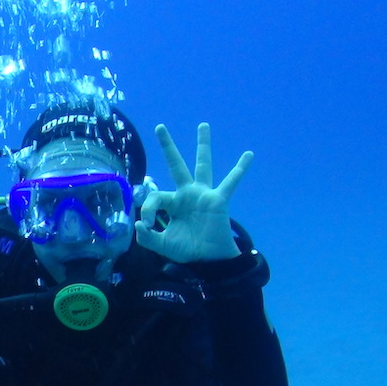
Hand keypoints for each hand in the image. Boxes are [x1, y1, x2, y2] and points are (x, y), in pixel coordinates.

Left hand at [136, 123, 251, 262]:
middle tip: (160, 127)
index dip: (147, 209)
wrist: (208, 260)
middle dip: (168, 146)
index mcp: (172, 203)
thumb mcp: (162, 244)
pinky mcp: (217, 200)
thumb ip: (148, 237)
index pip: (155, 196)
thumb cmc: (187, 250)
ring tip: (202, 125)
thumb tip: (138, 224)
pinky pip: (230, 183)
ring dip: (203, 145)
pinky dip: (240, 169)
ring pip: (202, 165)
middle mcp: (186, 193)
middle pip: (176, 165)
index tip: (147, 224)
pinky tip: (248, 155)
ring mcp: (203, 194)